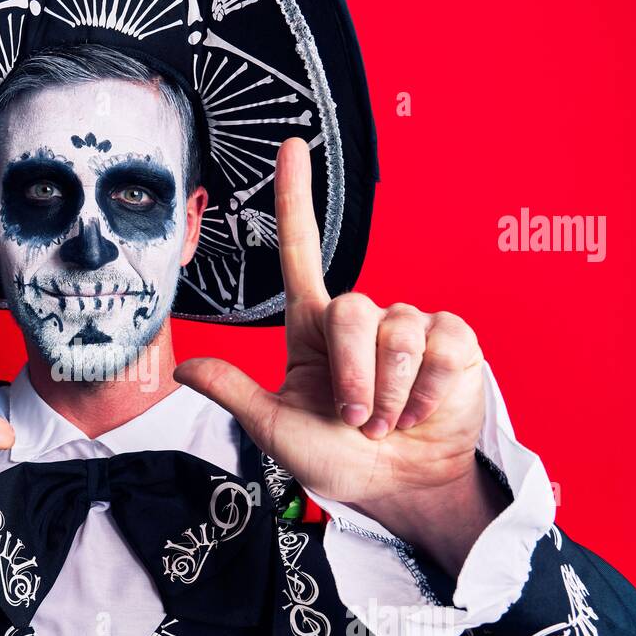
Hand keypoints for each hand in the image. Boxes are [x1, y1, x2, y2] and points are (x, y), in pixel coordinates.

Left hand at [175, 138, 491, 534]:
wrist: (400, 490)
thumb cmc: (338, 461)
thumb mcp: (275, 429)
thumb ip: (235, 392)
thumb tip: (182, 367)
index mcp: (314, 330)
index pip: (303, 251)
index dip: (296, 197)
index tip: (291, 145)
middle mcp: (362, 320)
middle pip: (353, 310)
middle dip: (353, 376)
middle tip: (356, 419)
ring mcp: (410, 328)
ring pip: (397, 331)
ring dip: (389, 392)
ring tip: (387, 421)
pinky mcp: (453, 343)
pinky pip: (441, 346)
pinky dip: (426, 390)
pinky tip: (421, 411)